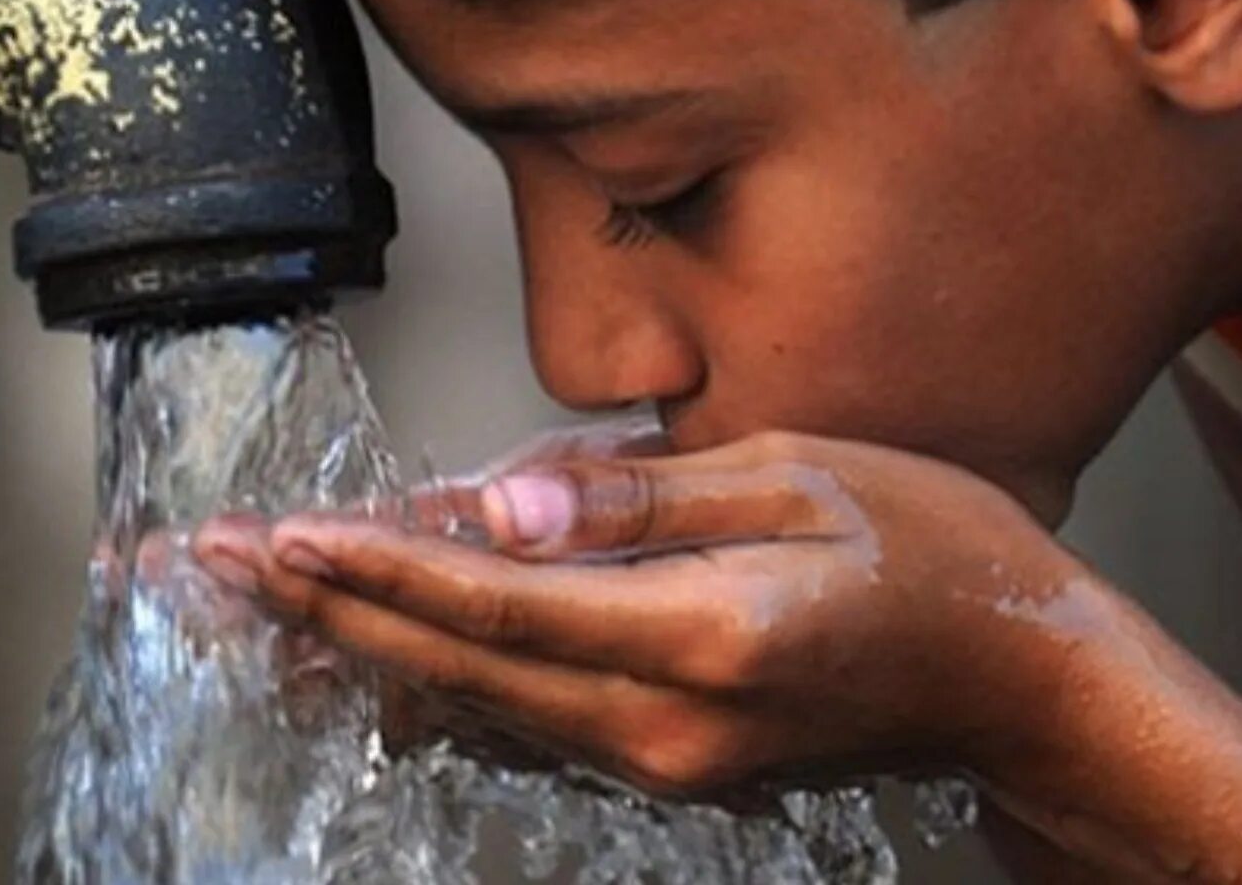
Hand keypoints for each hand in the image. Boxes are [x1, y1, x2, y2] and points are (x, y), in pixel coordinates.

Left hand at [194, 429, 1123, 796]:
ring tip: (260, 615)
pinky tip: (373, 672)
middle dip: (327, 617)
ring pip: (475, 710)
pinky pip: (525, 729)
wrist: (1025, 686)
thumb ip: (639, 497)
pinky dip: (437, 693)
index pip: (497, 601)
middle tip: (216, 572)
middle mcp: (667, 722)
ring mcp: (667, 761)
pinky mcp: (672, 766)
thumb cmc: (940, 556)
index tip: (280, 540)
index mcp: (704, 634)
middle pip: (456, 670)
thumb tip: (504, 505)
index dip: (378, 570)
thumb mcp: (802, 474)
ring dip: (361, 658)